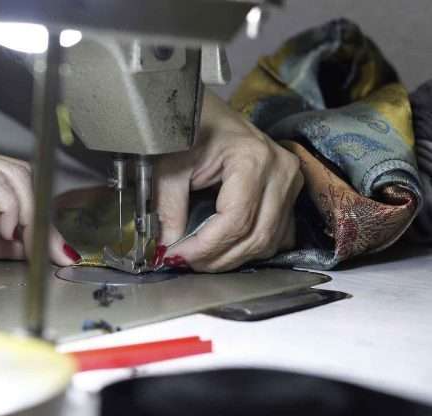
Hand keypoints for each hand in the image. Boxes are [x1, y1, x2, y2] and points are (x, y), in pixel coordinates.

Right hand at [0, 132, 78, 264]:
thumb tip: (25, 248)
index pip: (14, 180)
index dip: (38, 213)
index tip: (50, 246)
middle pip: (21, 175)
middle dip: (42, 216)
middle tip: (49, 250)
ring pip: (14, 176)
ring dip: (30, 215)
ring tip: (27, 243)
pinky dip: (9, 207)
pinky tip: (6, 230)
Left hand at [153, 91, 303, 271]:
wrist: (206, 109)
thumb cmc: (188, 128)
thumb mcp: (170, 165)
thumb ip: (169, 208)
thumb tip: (168, 248)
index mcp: (253, 159)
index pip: (235, 222)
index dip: (205, 247)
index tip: (176, 257)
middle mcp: (281, 171)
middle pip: (256, 236)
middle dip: (218, 258)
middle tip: (184, 263)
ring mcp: (290, 181)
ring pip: (268, 240)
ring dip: (233, 257)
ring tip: (199, 258)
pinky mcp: (289, 190)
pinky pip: (277, 234)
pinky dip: (250, 247)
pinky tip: (225, 249)